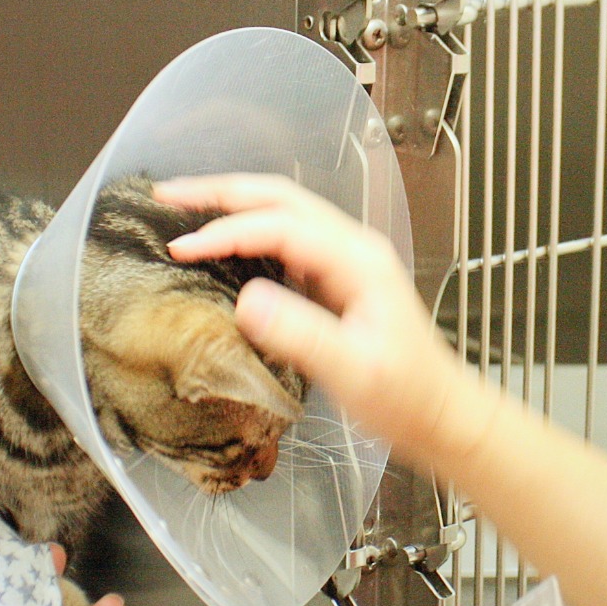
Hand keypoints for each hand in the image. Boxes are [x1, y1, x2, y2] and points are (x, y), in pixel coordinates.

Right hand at [158, 174, 497, 470]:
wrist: (440, 414)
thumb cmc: (406, 396)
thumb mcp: (354, 372)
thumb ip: (302, 335)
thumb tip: (246, 300)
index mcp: (358, 260)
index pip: (280, 226)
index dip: (226, 231)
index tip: (181, 247)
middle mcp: (352, 248)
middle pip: (279, 198)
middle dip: (220, 192)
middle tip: (166, 194)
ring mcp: (344, 260)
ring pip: (281, 211)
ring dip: (231, 204)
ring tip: (182, 206)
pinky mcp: (335, 279)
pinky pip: (284, 237)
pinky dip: (246, 229)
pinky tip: (220, 242)